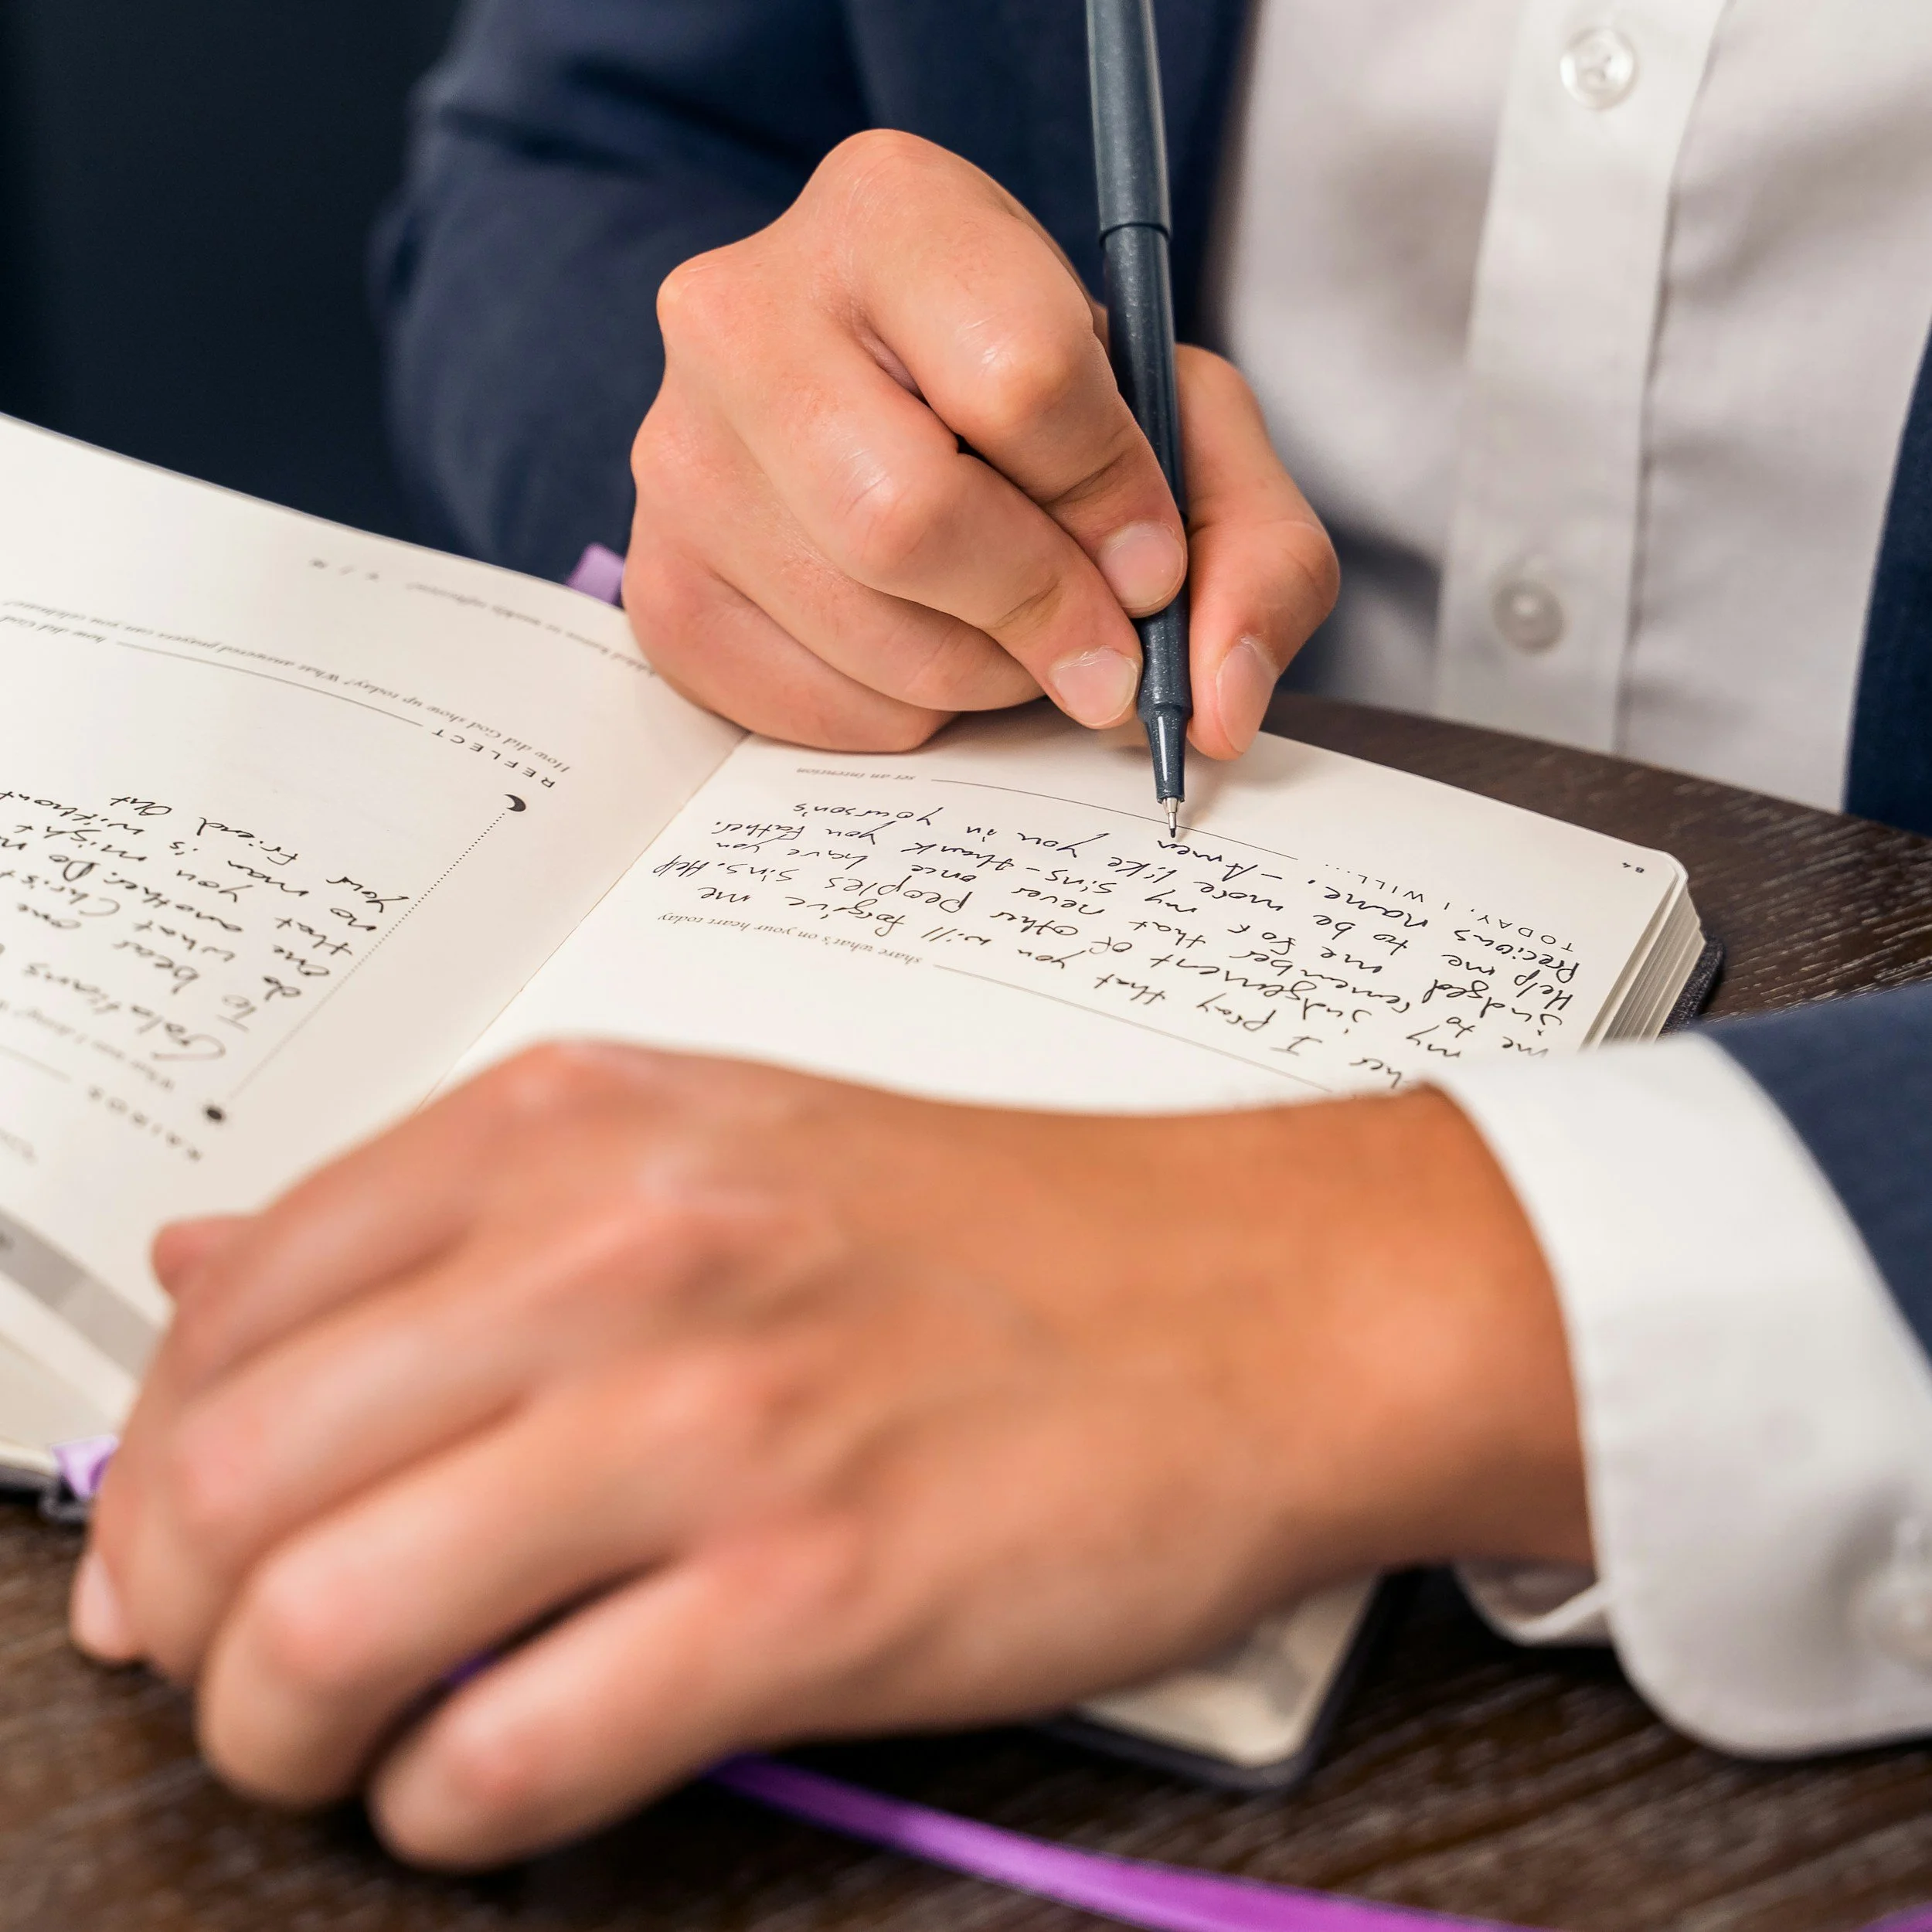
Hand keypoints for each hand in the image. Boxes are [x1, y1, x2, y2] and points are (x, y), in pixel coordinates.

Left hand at [74, 1045, 1581, 1867]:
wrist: (1253, 1299)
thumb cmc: (996, 1234)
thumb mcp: (702, 1136)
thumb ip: (444, 1209)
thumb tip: (205, 1262)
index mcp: (578, 1127)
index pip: (233, 1302)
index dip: (159, 1458)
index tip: (185, 1538)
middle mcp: (621, 1250)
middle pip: (232, 1479)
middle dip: (183, 1623)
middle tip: (235, 1668)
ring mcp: (717, 1421)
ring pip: (324, 1630)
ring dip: (284, 1732)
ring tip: (345, 1743)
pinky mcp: (816, 1595)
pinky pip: (508, 1753)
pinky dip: (448, 1805)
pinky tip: (495, 1774)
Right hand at [627, 131, 1336, 756]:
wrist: (902, 416)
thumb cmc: (1050, 416)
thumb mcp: (1186, 434)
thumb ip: (1254, 549)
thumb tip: (1215, 708)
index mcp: (891, 212)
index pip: (1020, 380)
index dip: (1113, 506)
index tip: (1149, 563)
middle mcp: (742, 313)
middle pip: (908, 518)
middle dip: (1039, 614)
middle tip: (1097, 650)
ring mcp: (677, 455)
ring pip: (862, 629)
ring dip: (983, 672)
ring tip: (1009, 629)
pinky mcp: (659, 584)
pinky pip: (806, 704)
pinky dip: (904, 711)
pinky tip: (926, 646)